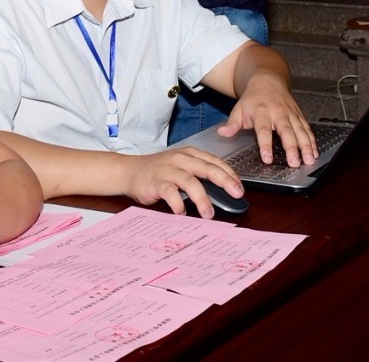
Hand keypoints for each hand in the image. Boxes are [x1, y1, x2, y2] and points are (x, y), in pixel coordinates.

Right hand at [120, 148, 243, 219]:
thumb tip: (222, 192)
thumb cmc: (157, 171)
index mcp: (190, 154)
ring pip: (190, 182)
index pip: (215, 162)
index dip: (230, 174)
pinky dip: (177, 203)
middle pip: (207, 169)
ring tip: (209, 213)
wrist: (129, 171)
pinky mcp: (156, 182)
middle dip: (225, 181)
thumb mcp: (180, 167)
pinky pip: (170, 193)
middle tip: (236, 194)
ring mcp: (168, 170)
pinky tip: (182, 212)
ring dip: (202, 199)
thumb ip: (198, 175)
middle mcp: (181, 160)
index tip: (239, 187)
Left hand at [219, 73, 318, 166]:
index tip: (267, 158)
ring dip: (306, 146)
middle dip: (291, 148)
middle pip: (286, 131)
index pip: (263, 130)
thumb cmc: (252, 98)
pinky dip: (312, 140)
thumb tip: (222, 133)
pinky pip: (307, 128)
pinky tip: (315, 152)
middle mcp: (278, 112)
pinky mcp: (299, 115)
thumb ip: (232, 123)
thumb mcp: (239, 109)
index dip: (265, 145)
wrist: (268, 80)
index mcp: (262, 112)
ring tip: (309, 160)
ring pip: (300, 130)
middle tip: (294, 163)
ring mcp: (291, 114)